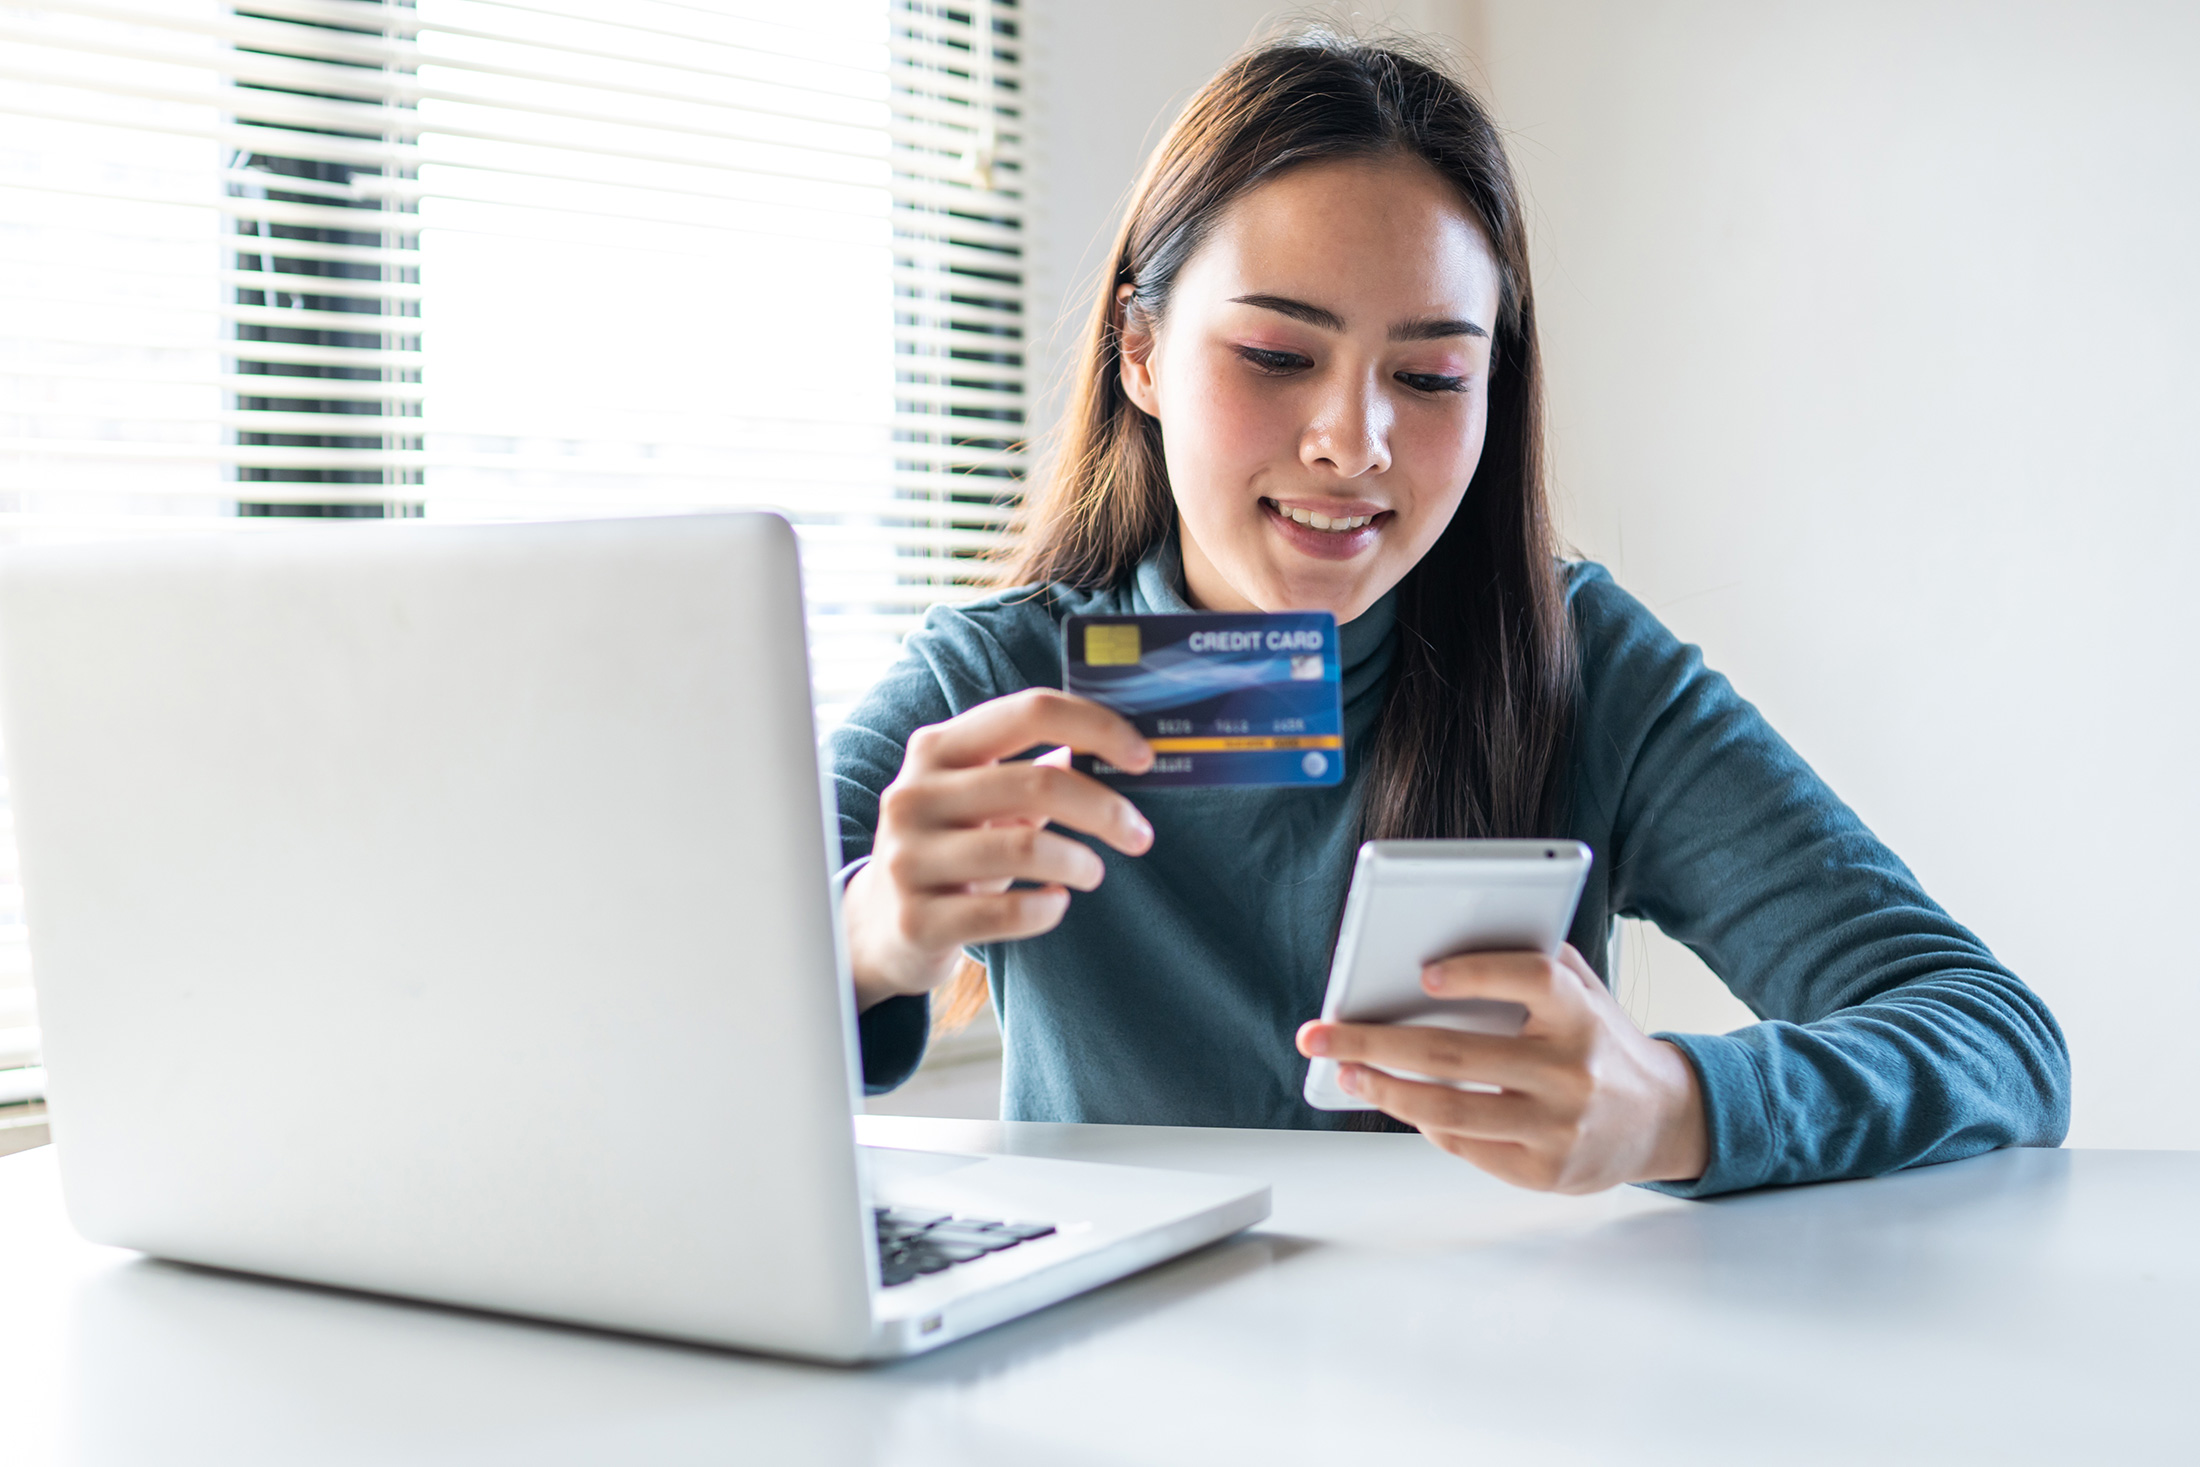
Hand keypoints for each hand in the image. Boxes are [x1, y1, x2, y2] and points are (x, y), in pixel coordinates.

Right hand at [844, 689, 1155, 1009]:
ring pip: (1026, 848)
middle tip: (1139, 835)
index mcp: (937, 749)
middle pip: (1038, 783)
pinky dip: (1048, 908)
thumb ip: (1034, 771)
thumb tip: (1116, 749)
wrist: (880, 927)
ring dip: (1080, 862)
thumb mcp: (980, 800)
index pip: (1029, 711)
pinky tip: (1055, 904)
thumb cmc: (950, 851)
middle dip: (1105, 810)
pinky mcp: (917, 919)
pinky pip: (1007, 912)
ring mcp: (909, 858)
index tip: (1142, 757)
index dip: (1097, 728)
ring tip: (1092, 871)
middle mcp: (915, 795)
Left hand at [1295, 944, 1708, 1192]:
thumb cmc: (1602, 1042)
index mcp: (1582, 1014)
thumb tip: (1438, 945)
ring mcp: (1559, 1127)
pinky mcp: (1546, 1171)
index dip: (1475, 973)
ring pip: (1449, 1111)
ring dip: (1383, 1091)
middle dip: (1373, 1042)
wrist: (1666, 1118)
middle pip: (1456, 1054)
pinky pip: (1465, 1146)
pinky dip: (1423, 1122)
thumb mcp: (1584, 990)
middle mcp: (1573, 1071)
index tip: (1422, 972)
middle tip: (1320, 1034)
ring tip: (1344, 1072)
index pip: (1530, 978)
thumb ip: (1530, 961)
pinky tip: (1396, 1100)